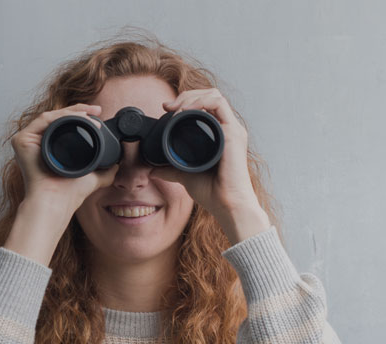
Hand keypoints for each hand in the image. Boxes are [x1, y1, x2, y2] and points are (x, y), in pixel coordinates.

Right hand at [2, 103, 121, 266]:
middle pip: (57, 118)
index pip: (64, 125)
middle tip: (96, 110)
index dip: (81, 116)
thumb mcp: (93, 177)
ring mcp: (27, 141)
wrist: (57, 200)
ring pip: (51, 117)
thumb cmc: (69, 193)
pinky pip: (43, 120)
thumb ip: (105, 170)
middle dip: (79, 110)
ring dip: (72, 111)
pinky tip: (76, 117)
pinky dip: (60, 115)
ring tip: (89, 114)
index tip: (98, 114)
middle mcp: (36, 143)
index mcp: (48, 149)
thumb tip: (117, 162)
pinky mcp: (21, 140)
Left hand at [148, 88, 268, 241]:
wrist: (227, 205)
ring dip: (191, 96)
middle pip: (209, 95)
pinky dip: (200, 102)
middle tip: (167, 106)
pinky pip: (218, 104)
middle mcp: (228, 128)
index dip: (186, 101)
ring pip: (214, 95)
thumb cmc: (213, 193)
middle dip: (186, 95)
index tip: (166, 109)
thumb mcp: (185, 176)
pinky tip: (186, 110)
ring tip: (175, 107)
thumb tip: (152, 170)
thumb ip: (170, 170)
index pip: (206, 105)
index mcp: (220, 135)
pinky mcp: (233, 133)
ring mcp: (232, 129)